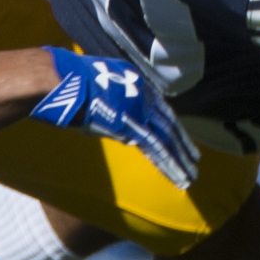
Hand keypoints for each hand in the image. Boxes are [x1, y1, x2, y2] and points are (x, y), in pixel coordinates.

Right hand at [30, 47, 199, 188]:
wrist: (64, 81)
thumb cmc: (72, 85)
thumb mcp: (100, 90)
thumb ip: (115, 107)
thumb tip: (120, 126)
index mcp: (138, 85)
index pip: (161, 112)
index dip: (173, 129)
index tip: (181, 142)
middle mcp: (144, 96)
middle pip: (169, 126)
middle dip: (182, 147)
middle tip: (195, 163)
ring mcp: (140, 110)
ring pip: (167, 140)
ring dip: (179, 161)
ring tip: (190, 178)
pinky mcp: (133, 126)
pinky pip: (156, 149)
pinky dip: (168, 165)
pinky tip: (178, 177)